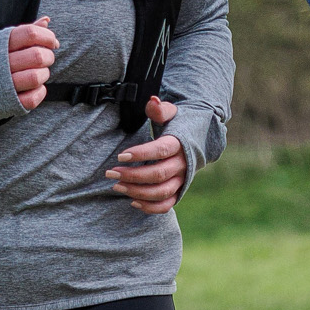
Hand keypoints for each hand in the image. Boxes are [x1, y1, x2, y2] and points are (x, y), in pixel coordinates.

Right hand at [8, 18, 58, 108]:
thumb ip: (23, 32)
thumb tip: (47, 21)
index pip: (30, 33)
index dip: (48, 37)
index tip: (52, 43)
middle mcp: (0, 63)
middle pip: (37, 56)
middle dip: (48, 56)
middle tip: (46, 58)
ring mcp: (3, 85)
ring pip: (35, 77)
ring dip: (44, 74)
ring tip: (40, 73)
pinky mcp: (6, 103)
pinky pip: (31, 99)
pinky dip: (39, 92)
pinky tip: (36, 88)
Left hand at [106, 99, 185, 213]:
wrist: (198, 138)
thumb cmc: (177, 124)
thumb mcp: (171, 112)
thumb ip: (159, 109)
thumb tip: (152, 101)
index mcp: (179, 143)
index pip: (161, 150)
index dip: (141, 154)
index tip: (120, 156)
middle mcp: (182, 163)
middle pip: (158, 174)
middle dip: (133, 175)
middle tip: (111, 173)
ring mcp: (182, 179)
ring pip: (162, 192)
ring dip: (138, 192)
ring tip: (117, 187)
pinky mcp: (179, 190)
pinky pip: (167, 204)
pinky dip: (150, 207)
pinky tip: (132, 202)